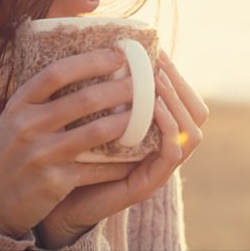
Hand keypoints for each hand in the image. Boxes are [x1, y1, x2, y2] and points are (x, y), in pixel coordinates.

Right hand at [0, 48, 139, 238]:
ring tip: (149, 114)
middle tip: (145, 83)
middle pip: (85, 99)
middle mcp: (28, 126)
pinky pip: (97, 168)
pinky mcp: (54, 182)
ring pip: (97, 131)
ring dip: (129, 121)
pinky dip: (120, 161)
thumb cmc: (9, 153)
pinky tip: (139, 155)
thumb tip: (83, 65)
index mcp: (19, 105)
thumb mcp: (15, 119)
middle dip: (121, 88)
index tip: (119, 54)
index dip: (91, 60)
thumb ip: (42, 97)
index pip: (57, 72)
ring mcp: (41, 155)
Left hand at [34, 48, 208, 248]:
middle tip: (159, 63)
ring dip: (177, 104)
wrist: (51, 202)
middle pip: (197, 115)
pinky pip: (172, 155)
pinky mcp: (147, 185)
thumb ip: (110, 94)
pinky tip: (154, 109)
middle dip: (181, 84)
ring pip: (191, 134)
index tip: (157, 52)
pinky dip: (168, 130)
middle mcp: (164, 151)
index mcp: (157, 134)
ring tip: (157, 82)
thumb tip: (107, 49)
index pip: (186, 101)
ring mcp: (159, 170)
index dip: (177, 76)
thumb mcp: (94, 118)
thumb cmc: (72, 154)